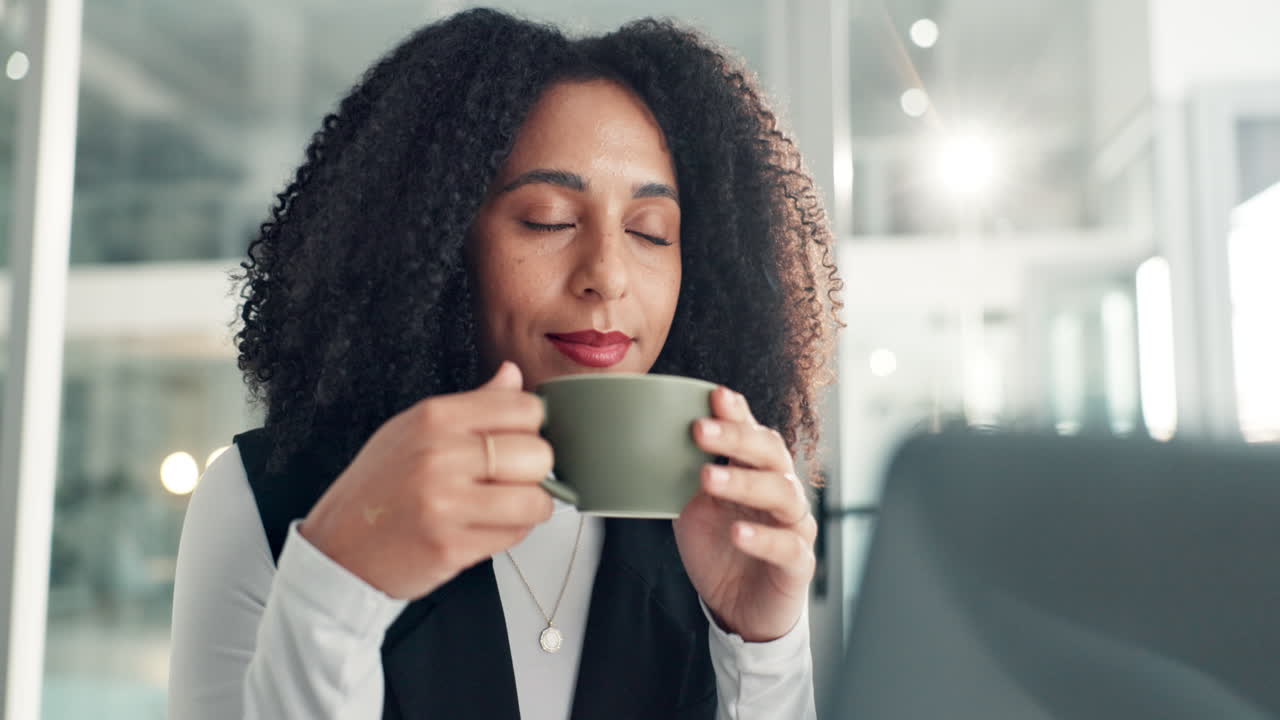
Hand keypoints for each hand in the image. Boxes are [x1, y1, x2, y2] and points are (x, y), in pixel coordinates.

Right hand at [299, 361, 554, 599]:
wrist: (336, 552)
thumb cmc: (377, 490)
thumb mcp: (413, 430)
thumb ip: (472, 404)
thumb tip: (512, 375)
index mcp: (434, 417)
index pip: (524, 408)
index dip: (531, 428)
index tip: (517, 441)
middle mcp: (439, 455)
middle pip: (537, 454)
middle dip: (534, 471)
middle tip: (511, 480)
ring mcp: (445, 503)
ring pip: (534, 499)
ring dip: (529, 507)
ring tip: (503, 507)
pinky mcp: (451, 546)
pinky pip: (515, 536)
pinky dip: (509, 534)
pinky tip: (482, 528)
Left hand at [672, 386, 816, 641]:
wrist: (739, 610)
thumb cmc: (719, 551)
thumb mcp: (693, 507)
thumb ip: (683, 477)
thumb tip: (648, 441)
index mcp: (755, 472)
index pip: (752, 432)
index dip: (737, 414)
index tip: (714, 396)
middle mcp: (780, 491)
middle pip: (771, 453)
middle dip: (737, 437)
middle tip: (701, 430)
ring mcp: (793, 526)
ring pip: (782, 493)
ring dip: (744, 482)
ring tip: (709, 478)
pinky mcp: (798, 564)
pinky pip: (787, 546)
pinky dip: (763, 537)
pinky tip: (738, 532)